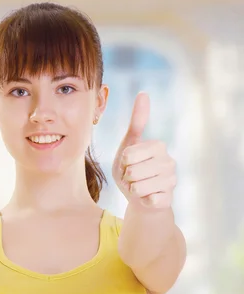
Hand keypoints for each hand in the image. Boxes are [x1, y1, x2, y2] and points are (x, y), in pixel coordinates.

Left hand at [111, 92, 176, 210]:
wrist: (141, 199)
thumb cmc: (132, 170)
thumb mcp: (128, 144)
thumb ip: (137, 122)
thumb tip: (144, 92)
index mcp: (158, 145)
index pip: (127, 154)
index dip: (121, 163)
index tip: (128, 164)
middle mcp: (169, 161)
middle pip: (131, 171)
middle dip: (126, 178)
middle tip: (133, 179)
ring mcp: (171, 181)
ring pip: (137, 187)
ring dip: (132, 190)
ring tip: (139, 188)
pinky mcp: (168, 198)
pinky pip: (146, 200)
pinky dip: (141, 201)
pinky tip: (147, 198)